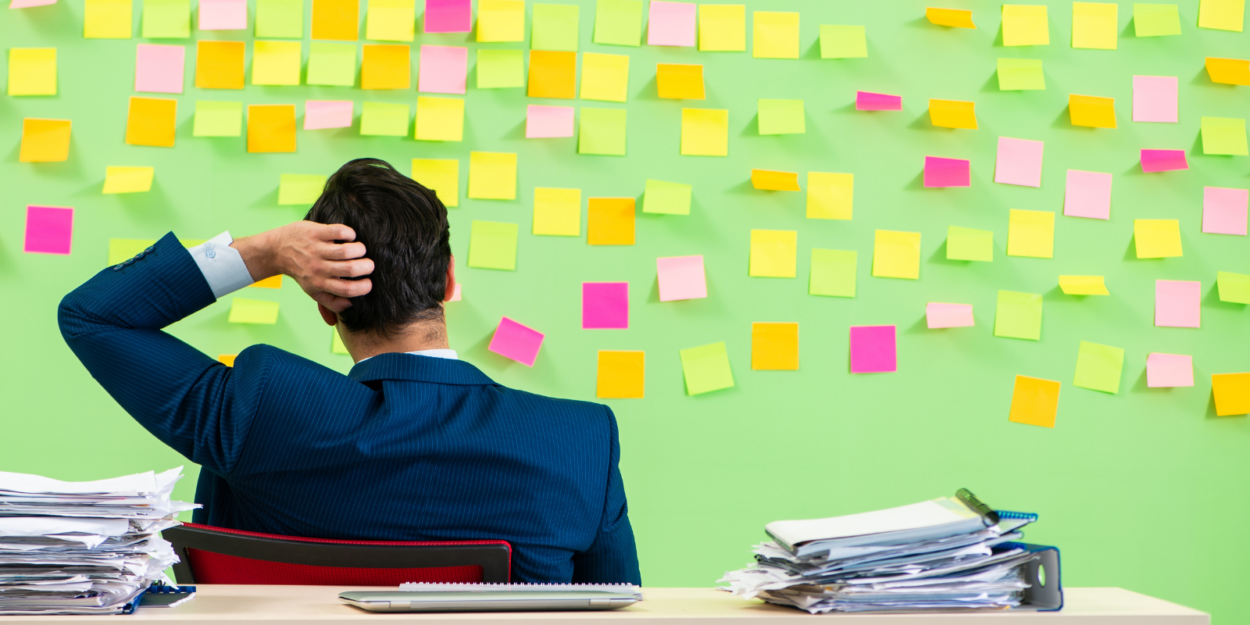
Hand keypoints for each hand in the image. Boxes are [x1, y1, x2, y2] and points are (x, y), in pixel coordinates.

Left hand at [232, 221, 373, 314]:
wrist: (277, 251)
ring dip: (360, 249)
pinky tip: (349, 236)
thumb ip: (330, 302)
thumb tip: (350, 307)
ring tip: (360, 250)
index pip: (348, 289)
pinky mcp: (316, 232)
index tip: (368, 283)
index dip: (364, 287)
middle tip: (369, 264)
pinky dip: (350, 233)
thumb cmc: (300, 271)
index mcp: (319, 284)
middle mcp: (318, 268)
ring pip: (347, 250)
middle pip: (351, 269)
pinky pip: (340, 231)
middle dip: (367, 266)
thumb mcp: (312, 290)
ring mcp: (316, 249)